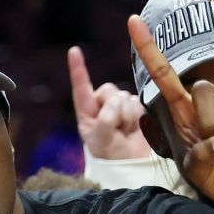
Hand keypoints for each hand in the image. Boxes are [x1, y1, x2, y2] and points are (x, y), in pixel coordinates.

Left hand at [67, 45, 153, 162]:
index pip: (81, 87)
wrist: (131, 163)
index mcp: (86, 111)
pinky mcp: (136, 106)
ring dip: (127, 116)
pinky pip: (139, 102)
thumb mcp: (101, 141)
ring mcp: (119, 104)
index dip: (78, 69)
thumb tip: (115, 102)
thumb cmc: (110, 154)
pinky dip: (138, 116)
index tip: (73, 51)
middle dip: (114, 109)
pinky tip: (134, 127)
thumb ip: (105, 120)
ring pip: (126, 97)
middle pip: (110, 90)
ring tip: (124, 131)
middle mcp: (102, 103)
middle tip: (116, 129)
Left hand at [129, 14, 213, 202]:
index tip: (133, 21)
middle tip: (211, 148)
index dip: (149, 49)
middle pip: (202, 88)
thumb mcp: (195, 170)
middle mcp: (207, 105)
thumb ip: (198, 156)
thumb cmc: (212, 176)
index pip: (164, 75)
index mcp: (182, 112)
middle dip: (204, 121)